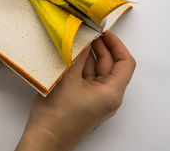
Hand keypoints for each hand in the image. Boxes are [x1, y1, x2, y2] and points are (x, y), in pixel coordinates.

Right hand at [16, 30, 135, 150]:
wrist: (45, 138)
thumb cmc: (58, 114)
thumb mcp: (68, 79)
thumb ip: (78, 56)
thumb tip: (83, 37)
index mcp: (111, 93)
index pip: (125, 63)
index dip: (116, 44)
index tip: (103, 31)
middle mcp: (108, 96)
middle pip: (110, 65)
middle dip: (99, 47)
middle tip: (86, 32)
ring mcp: (96, 99)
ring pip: (96, 71)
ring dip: (88, 56)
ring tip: (75, 41)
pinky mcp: (84, 100)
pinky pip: (86, 78)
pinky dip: (80, 66)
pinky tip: (70, 56)